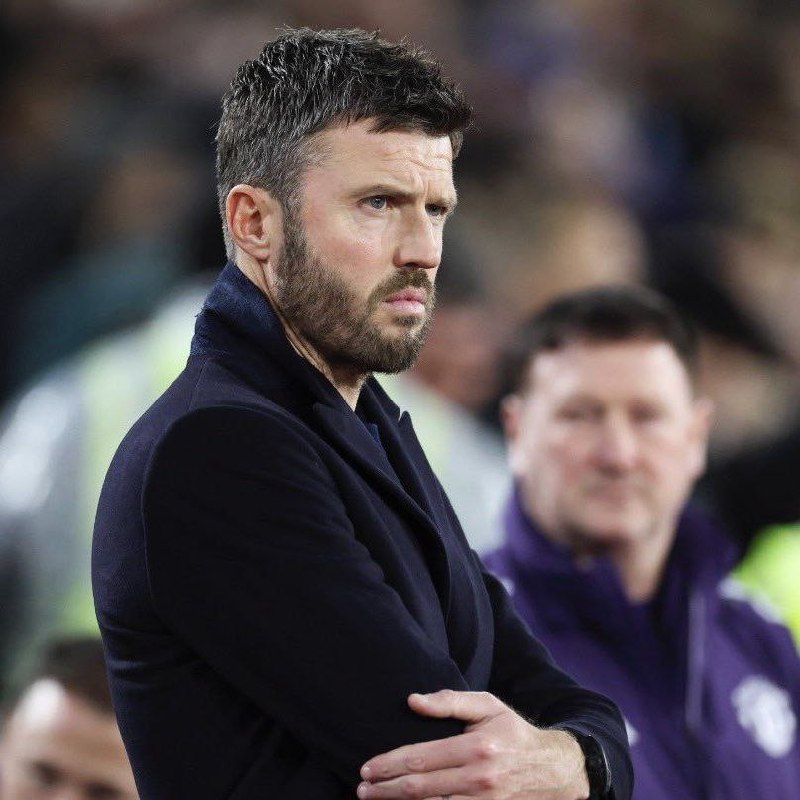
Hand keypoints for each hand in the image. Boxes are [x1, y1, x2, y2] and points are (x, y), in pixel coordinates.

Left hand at [357, 690, 589, 798]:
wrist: (554, 770)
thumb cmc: (513, 732)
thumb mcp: (487, 706)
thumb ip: (449, 701)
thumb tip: (412, 701)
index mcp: (477, 748)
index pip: (421, 759)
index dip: (389, 765)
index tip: (366, 768)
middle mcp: (479, 780)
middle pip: (420, 789)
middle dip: (386, 790)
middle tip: (362, 789)